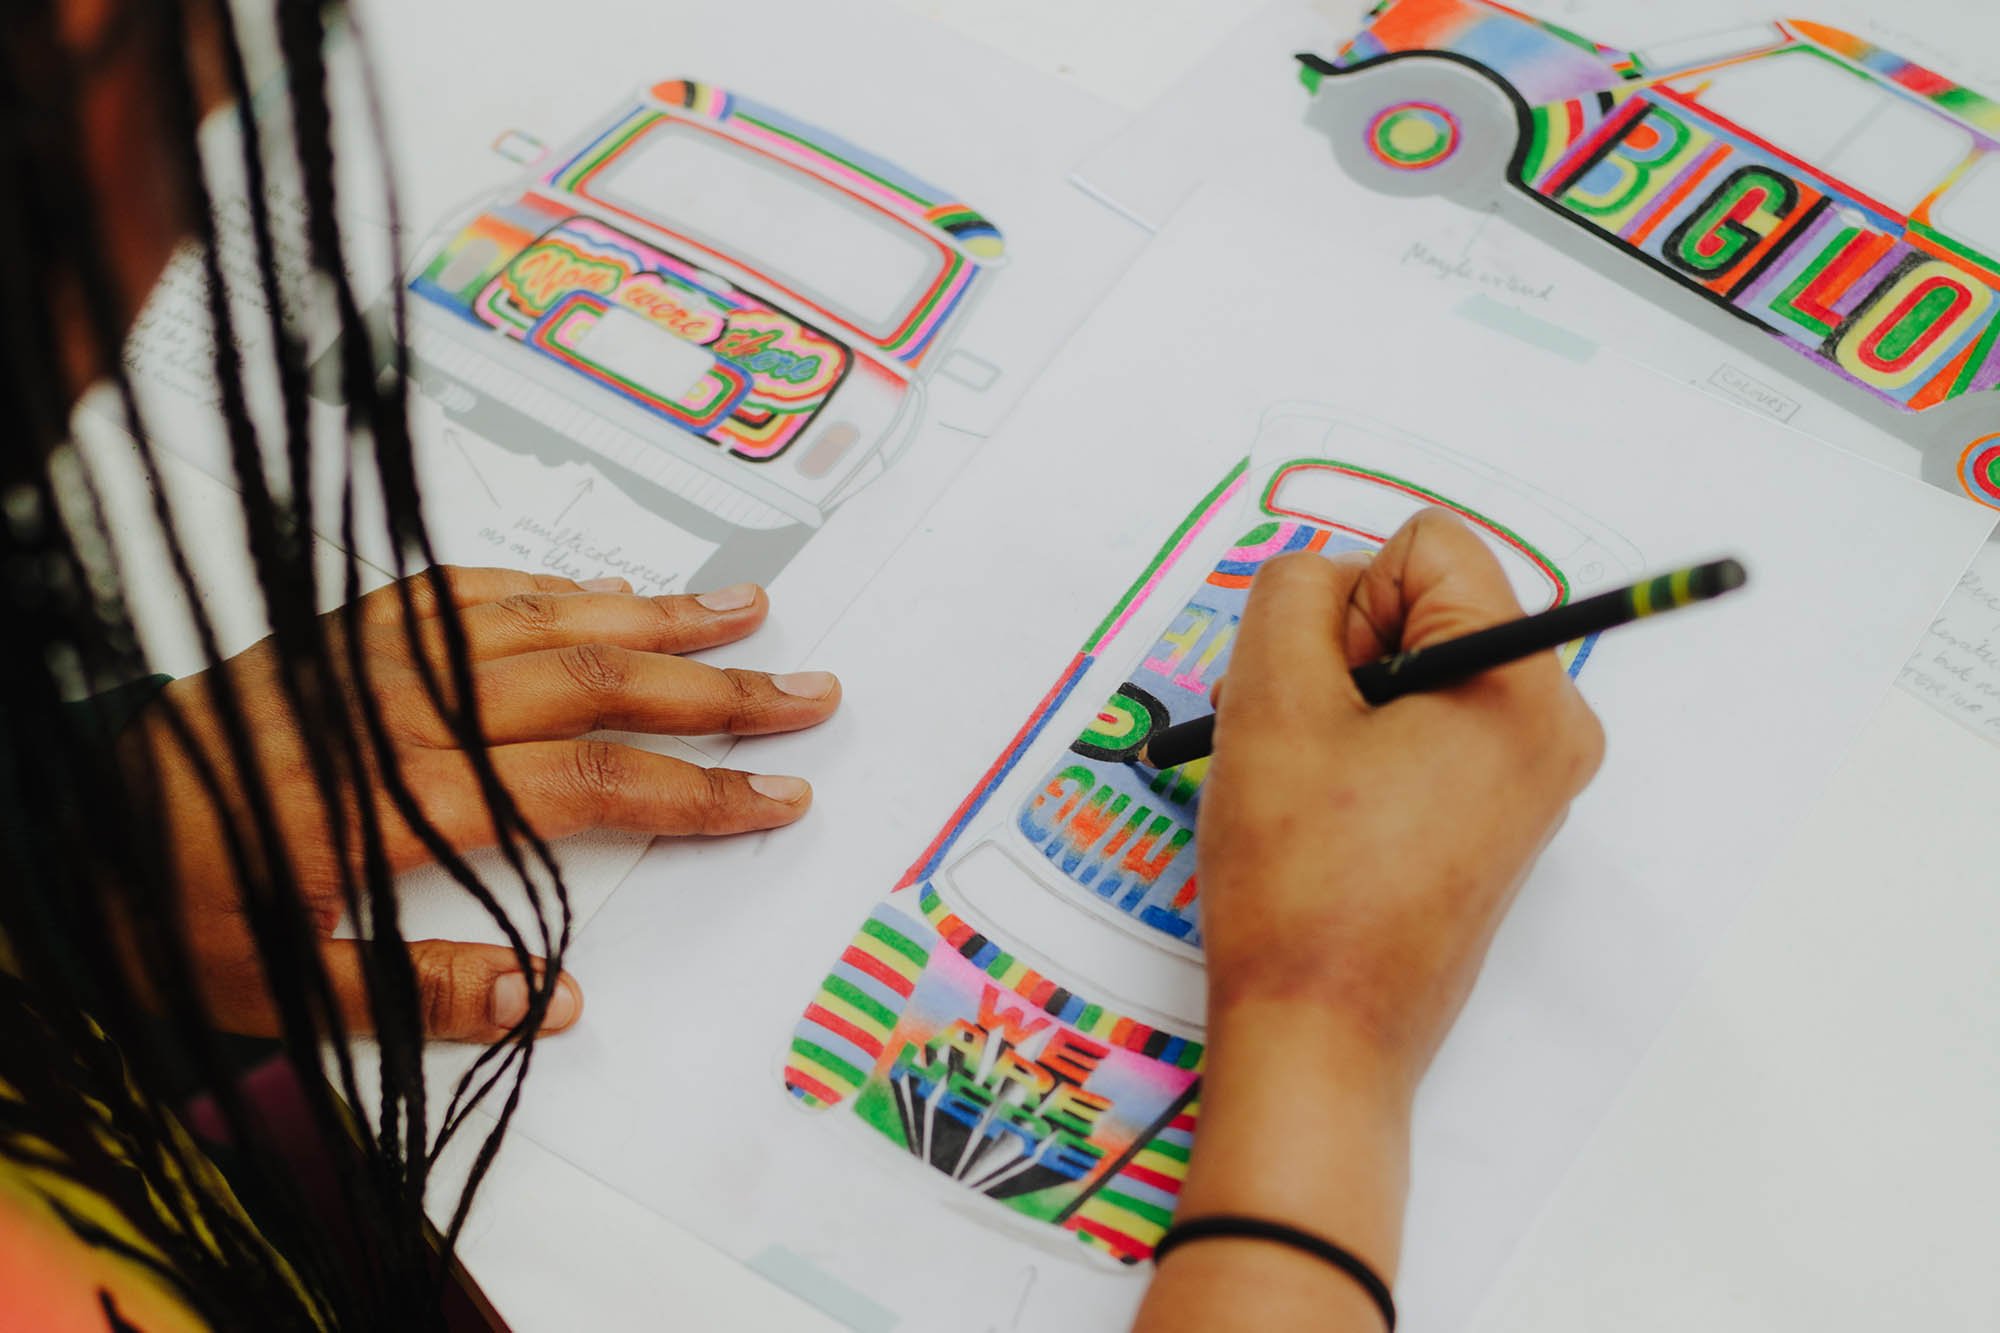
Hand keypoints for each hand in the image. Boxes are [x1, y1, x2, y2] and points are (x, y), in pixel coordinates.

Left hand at [123, 568, 840, 1042]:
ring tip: (743, 604)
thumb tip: (547, 998)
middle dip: (714, 688)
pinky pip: (464, 591)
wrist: (55, 825)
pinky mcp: (343, 635)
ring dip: (653, 614)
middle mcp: (402, 707)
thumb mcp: (270, 982)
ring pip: (543, 619)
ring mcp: (375, 658)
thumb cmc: (161, 908)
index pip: (586, 786)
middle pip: (592, 682)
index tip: (779, 796)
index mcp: (397, 793)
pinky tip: (601, 587)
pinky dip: (547, 585)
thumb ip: (412, 988)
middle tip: (809, 690)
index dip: (695, 794)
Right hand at [1199, 506, 1602, 1091]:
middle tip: (1300, 741)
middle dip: (1345, 653)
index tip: (1323, 691)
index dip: (1348, 600)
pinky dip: (1365, 748)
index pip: (1429, 545)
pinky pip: (1427, 730)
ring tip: (1304, 784)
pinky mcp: (1498, 820)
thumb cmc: (1300, 879)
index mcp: (1522, 685)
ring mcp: (1532, 779)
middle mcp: (1554, 725)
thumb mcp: (1270, 700)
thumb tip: (1327, 577)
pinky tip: (1324, 810)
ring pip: (1417, 668)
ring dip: (1343, 703)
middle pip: (1430, 604)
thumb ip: (1293, 594)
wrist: (1321, 1035)